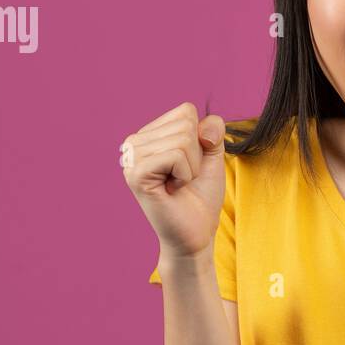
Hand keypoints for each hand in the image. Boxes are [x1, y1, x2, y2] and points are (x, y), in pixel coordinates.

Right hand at [121, 103, 225, 258]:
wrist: (195, 234)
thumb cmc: (200, 196)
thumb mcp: (212, 156)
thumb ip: (212, 130)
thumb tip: (201, 126)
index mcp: (149, 134)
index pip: (186, 111)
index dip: (200, 140)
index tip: (189, 165)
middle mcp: (134, 142)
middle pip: (185, 124)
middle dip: (197, 155)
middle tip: (184, 178)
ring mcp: (131, 157)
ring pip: (182, 139)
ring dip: (191, 167)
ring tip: (178, 184)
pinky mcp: (136, 173)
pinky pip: (176, 155)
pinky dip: (185, 174)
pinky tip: (173, 189)